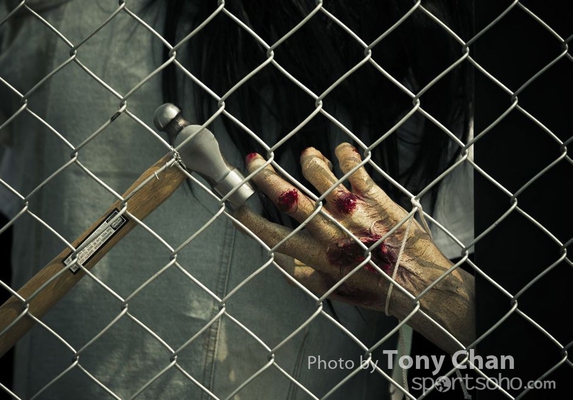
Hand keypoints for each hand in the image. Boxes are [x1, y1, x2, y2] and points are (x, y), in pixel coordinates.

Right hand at [233, 143, 474, 352]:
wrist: (418, 285)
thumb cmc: (372, 288)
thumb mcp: (330, 291)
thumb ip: (300, 275)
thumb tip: (275, 258)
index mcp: (315, 256)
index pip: (273, 235)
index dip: (250, 219)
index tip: (236, 205)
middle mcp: (328, 231)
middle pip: (288, 198)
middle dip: (265, 177)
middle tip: (252, 161)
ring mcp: (351, 212)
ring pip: (319, 175)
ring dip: (309, 160)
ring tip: (307, 155)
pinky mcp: (374, 199)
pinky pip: (355, 168)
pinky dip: (345, 154)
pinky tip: (342, 150)